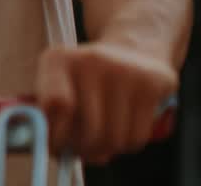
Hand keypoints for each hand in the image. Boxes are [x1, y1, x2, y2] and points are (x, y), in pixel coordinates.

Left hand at [35, 40, 177, 163]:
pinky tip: (120, 132)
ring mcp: (123, 71)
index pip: (55, 104)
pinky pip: (136, 137)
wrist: (132, 49)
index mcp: (58, 59)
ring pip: (114, 139)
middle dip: (83, 149)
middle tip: (81, 150)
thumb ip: (49, 114)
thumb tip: (58, 152)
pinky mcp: (151, 84)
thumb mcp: (58, 84)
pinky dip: (126, 145)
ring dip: (105, 150)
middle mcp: (90, 60)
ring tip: (100, 141)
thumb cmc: (85, 78)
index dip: (55, 135)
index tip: (56, 148)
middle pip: (89, 130)